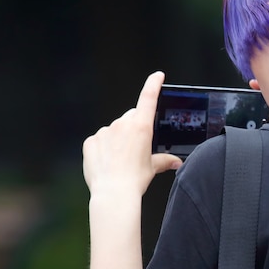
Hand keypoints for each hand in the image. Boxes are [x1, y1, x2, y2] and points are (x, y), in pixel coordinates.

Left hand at [83, 71, 182, 198]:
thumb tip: (176, 162)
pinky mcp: (91, 141)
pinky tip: (107, 162)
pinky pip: (99, 140)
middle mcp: (122, 124)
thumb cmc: (134, 180)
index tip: (158, 75)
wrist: (113, 193)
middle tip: (135, 148)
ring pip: (114, 130)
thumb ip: (165, 160)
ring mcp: (105, 131)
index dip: (154, 84)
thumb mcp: (153, 168)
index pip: (148, 98)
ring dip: (117, 139)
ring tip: (120, 160)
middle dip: (134, 127)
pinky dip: (103, 148)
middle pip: (131, 117)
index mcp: (141, 127)